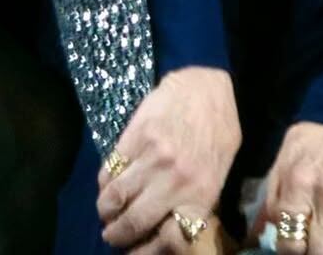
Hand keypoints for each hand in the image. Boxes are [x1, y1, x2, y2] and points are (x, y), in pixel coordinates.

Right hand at [97, 67, 241, 251]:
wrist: (209, 85)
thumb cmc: (218, 129)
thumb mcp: (219, 170)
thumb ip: (196, 200)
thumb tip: (168, 231)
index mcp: (201, 193)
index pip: (169, 240)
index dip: (145, 252)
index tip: (133, 252)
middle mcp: (175, 180)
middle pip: (133, 224)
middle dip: (117, 235)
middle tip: (113, 233)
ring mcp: (153, 157)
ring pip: (114, 199)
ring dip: (106, 211)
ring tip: (107, 210)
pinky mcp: (135, 136)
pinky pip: (109, 171)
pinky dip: (103, 183)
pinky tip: (108, 183)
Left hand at [258, 122, 322, 254]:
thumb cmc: (299, 154)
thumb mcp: (277, 176)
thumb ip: (270, 211)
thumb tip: (256, 244)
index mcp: (299, 183)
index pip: (292, 243)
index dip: (290, 251)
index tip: (293, 247)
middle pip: (321, 249)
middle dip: (314, 253)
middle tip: (312, 247)